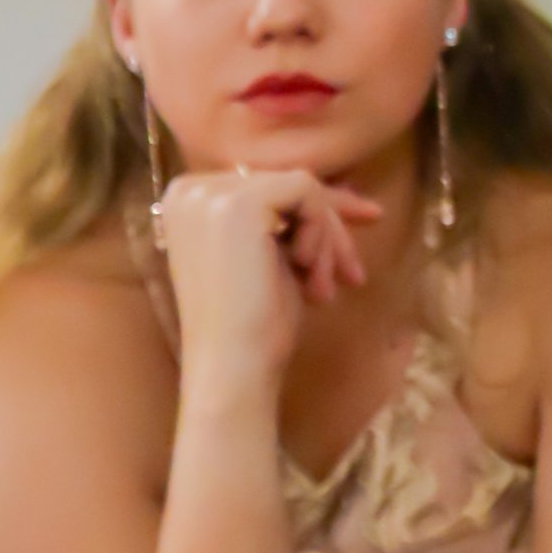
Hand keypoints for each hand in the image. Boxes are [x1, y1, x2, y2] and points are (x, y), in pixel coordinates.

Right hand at [155, 167, 383, 377]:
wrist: (233, 366)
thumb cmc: (254, 324)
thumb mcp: (273, 257)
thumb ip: (288, 219)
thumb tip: (345, 191)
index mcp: (189, 202)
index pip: (269, 187)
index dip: (318, 212)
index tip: (362, 230)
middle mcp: (190, 189)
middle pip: (287, 186)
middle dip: (329, 230)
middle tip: (353, 276)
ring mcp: (209, 193)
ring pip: (302, 188)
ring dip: (325, 241)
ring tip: (321, 289)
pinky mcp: (237, 203)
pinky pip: (307, 192)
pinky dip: (320, 232)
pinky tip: (305, 272)